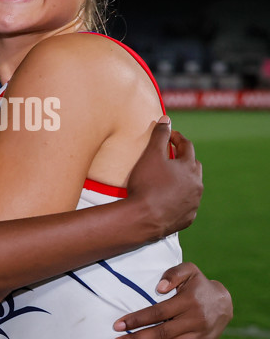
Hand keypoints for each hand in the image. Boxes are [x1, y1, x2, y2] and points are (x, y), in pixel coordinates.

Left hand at [110, 262, 232, 338]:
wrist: (224, 303)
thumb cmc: (199, 284)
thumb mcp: (188, 270)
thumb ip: (173, 274)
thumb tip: (158, 288)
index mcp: (188, 301)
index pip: (158, 313)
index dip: (137, 320)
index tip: (118, 325)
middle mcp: (195, 320)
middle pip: (162, 333)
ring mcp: (201, 336)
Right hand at [127, 117, 202, 237]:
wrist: (143, 218)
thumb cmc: (146, 184)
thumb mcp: (150, 155)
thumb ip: (160, 135)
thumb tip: (166, 120)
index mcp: (189, 167)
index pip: (187, 146)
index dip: (177, 138)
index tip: (169, 136)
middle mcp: (197, 185)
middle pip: (194, 166)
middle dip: (183, 159)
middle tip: (170, 157)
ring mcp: (193, 203)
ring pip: (192, 186)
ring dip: (183, 180)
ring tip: (168, 179)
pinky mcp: (188, 218)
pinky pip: (187, 204)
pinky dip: (180, 199)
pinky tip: (168, 198)